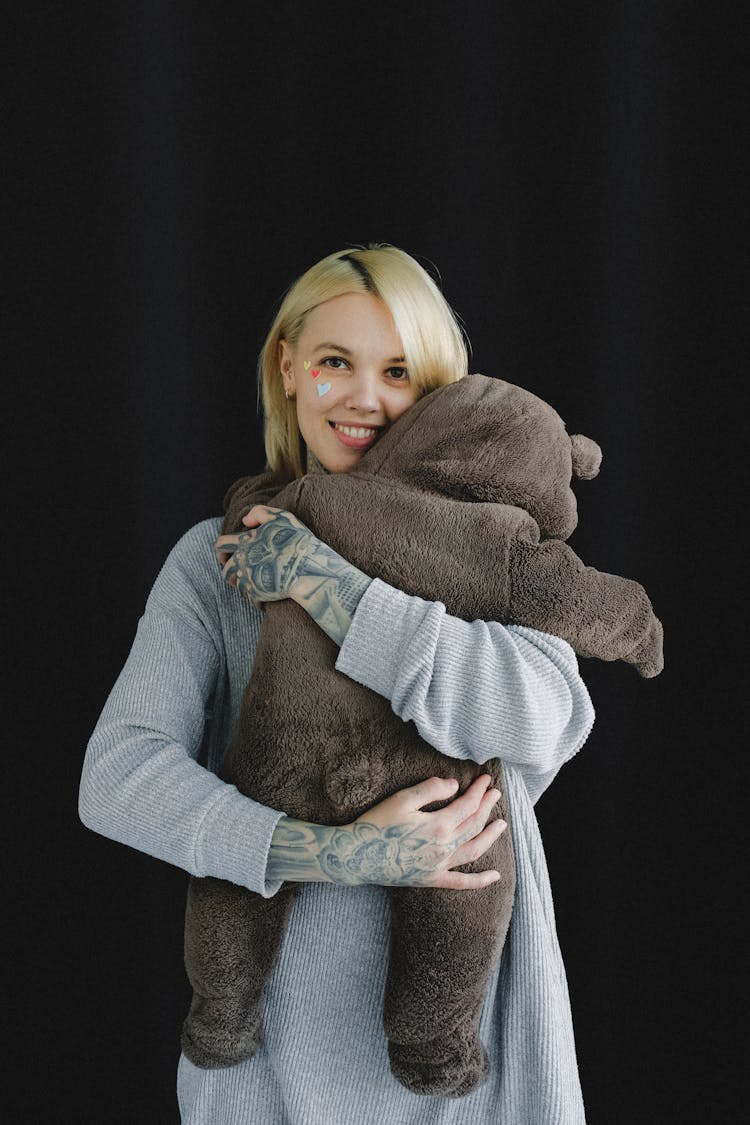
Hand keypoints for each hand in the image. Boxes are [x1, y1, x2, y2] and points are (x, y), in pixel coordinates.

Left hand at [214, 506, 315, 603]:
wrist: (308, 567)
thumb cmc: (297, 540)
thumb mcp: (281, 516)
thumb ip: (260, 513)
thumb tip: (244, 521)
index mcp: (244, 542)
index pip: (221, 544)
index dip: (221, 549)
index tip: (225, 553)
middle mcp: (242, 561)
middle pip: (225, 569)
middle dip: (227, 569)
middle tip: (233, 570)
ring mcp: (248, 579)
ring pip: (235, 584)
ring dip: (240, 583)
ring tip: (249, 581)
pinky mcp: (257, 594)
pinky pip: (249, 597)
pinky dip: (255, 596)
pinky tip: (263, 593)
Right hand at [267, 775, 506, 889]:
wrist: (357, 856)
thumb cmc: (376, 824)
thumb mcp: (402, 799)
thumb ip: (430, 789)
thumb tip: (455, 786)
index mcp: (438, 825)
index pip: (468, 806)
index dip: (479, 791)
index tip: (486, 779)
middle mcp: (444, 848)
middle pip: (474, 825)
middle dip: (487, 807)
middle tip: (495, 793)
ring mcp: (439, 866)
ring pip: (474, 850)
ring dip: (490, 836)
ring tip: (501, 825)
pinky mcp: (432, 879)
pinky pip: (461, 883)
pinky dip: (480, 881)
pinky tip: (495, 877)